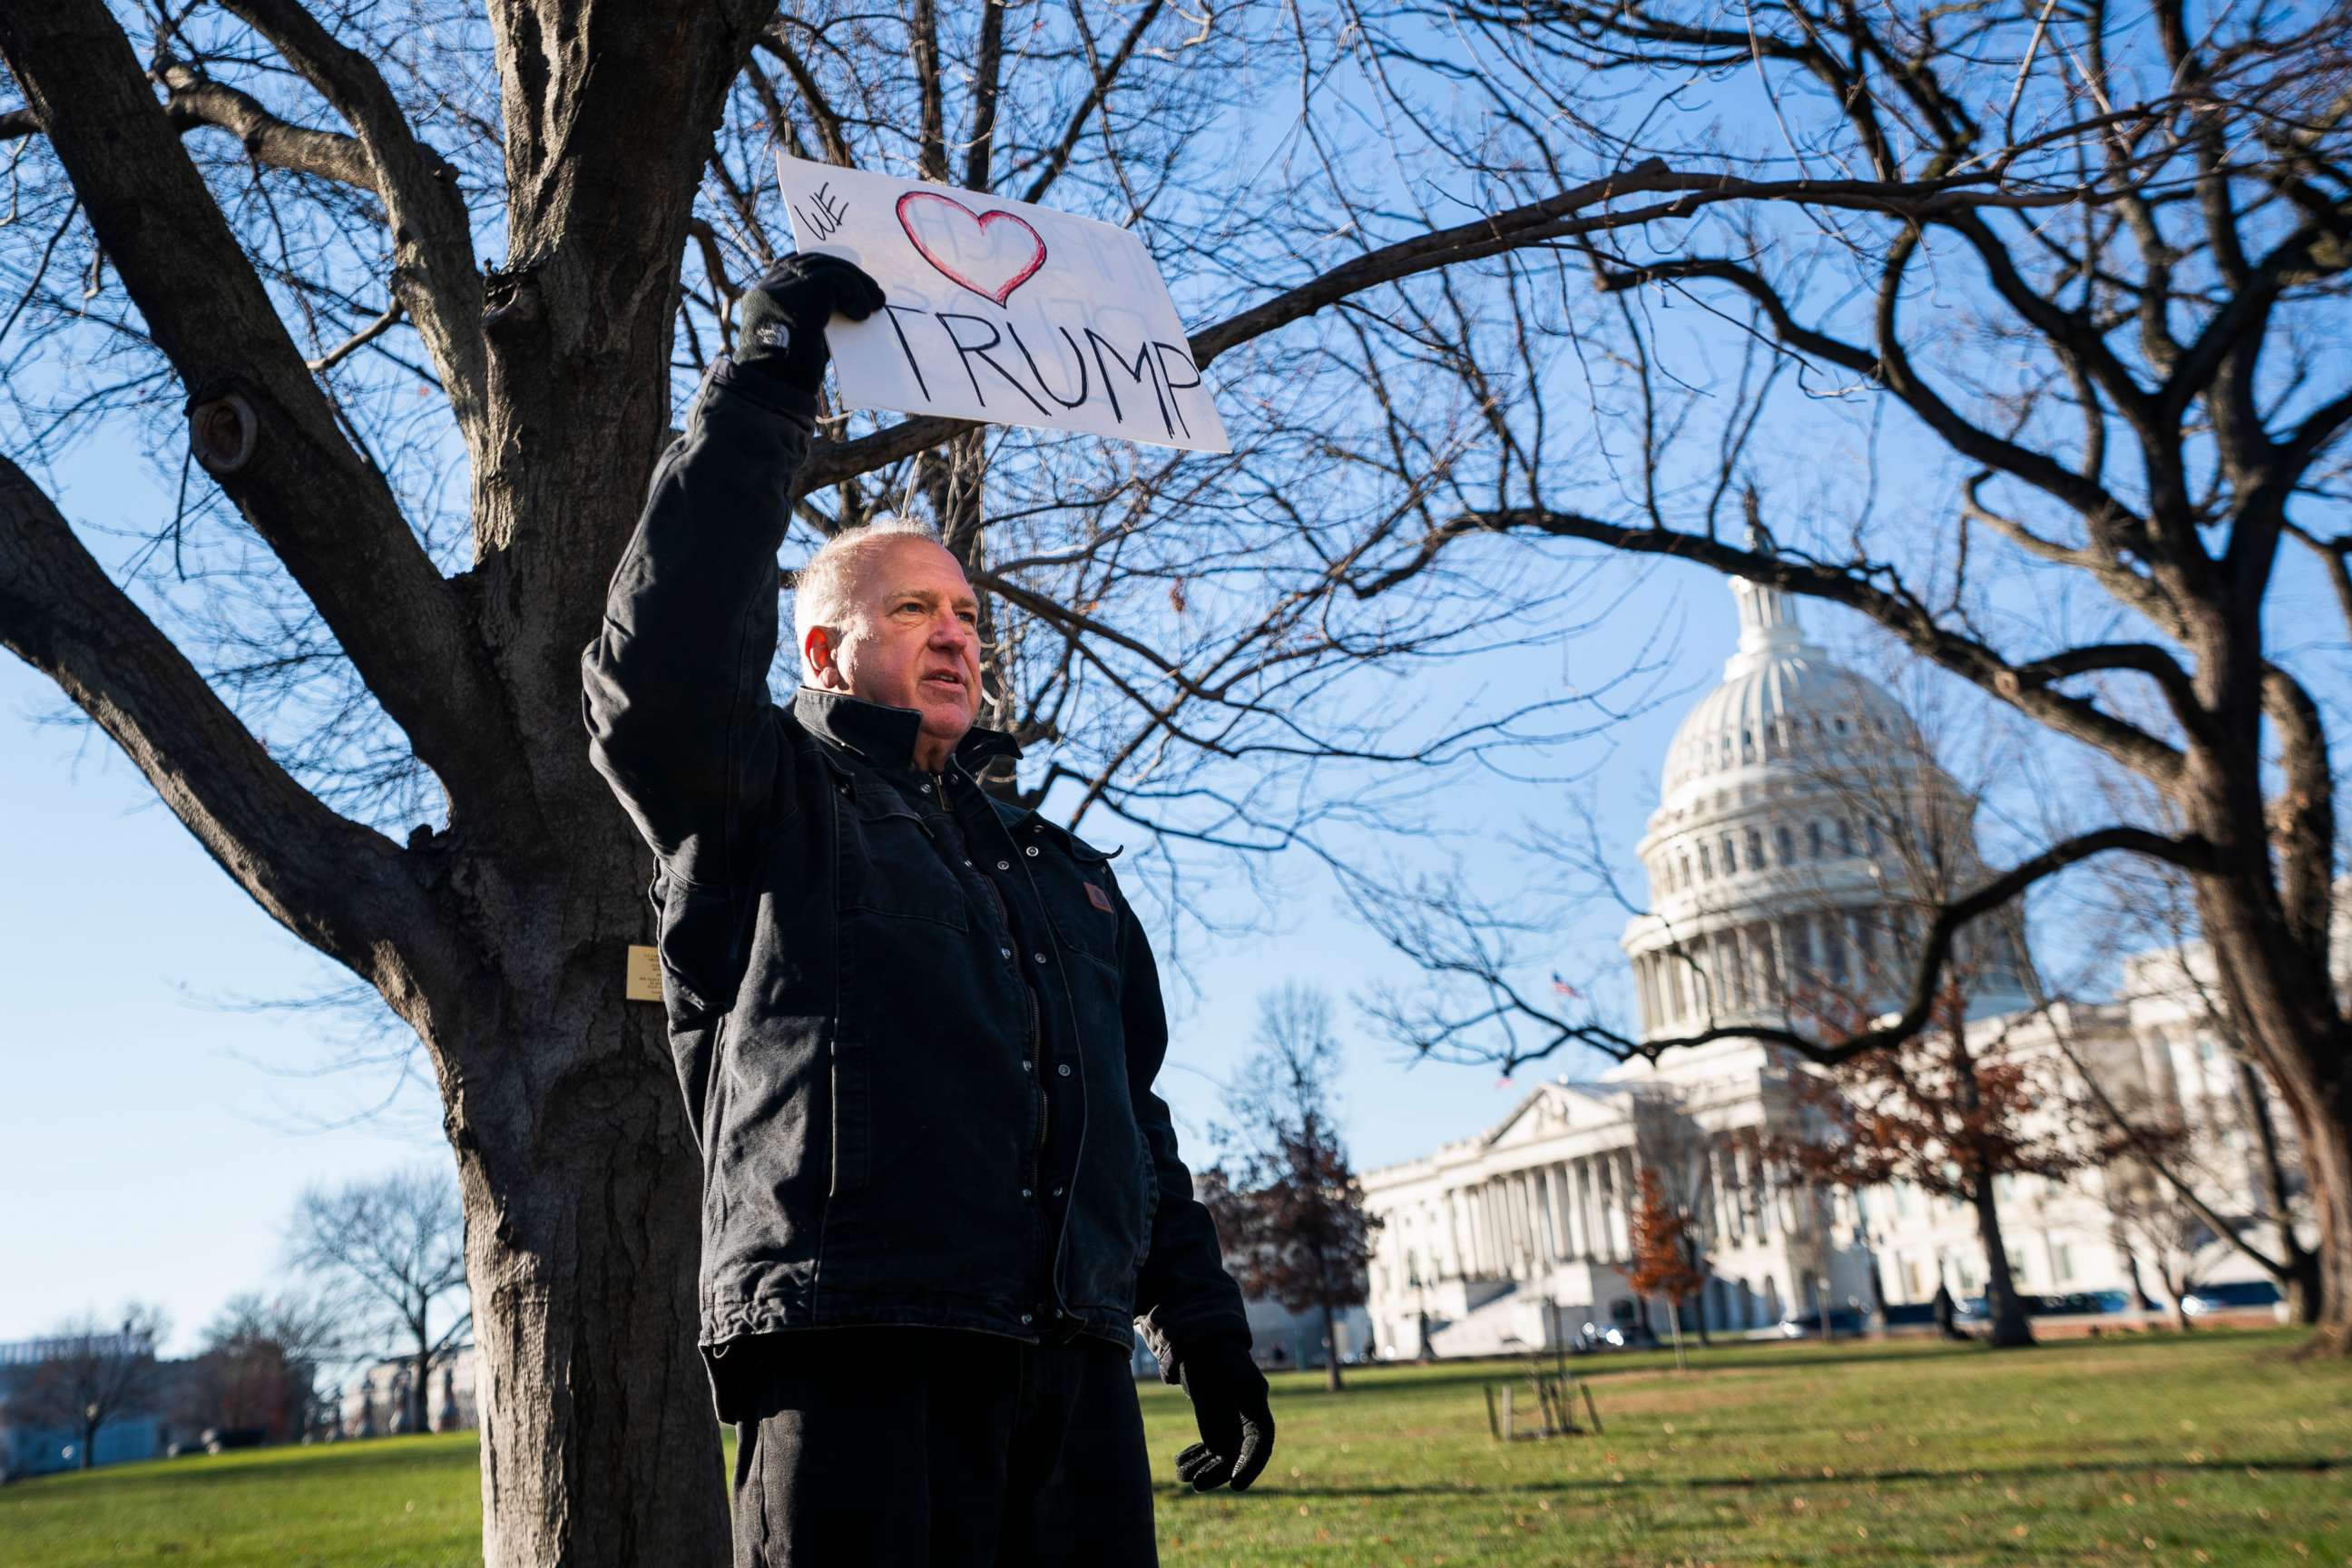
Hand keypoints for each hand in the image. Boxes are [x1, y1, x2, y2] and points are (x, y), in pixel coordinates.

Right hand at [734, 253, 885, 394]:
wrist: (778, 387)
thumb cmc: (791, 377)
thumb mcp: (802, 339)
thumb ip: (815, 317)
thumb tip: (843, 306)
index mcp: (763, 299)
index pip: (790, 267)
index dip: (820, 270)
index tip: (847, 282)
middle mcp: (768, 287)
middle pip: (811, 262)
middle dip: (845, 273)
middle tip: (872, 292)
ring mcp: (782, 285)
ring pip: (825, 267)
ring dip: (857, 283)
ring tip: (877, 302)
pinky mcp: (801, 289)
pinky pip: (837, 277)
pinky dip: (856, 292)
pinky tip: (862, 314)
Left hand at [1172, 1336, 1273, 1491]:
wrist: (1196, 1336)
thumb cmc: (1202, 1352)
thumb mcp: (1205, 1379)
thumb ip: (1214, 1413)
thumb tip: (1224, 1452)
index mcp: (1253, 1396)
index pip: (1262, 1440)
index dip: (1252, 1465)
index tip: (1235, 1485)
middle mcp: (1249, 1408)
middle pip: (1242, 1449)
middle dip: (1219, 1469)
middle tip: (1196, 1483)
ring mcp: (1236, 1412)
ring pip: (1227, 1449)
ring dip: (1205, 1464)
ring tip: (1181, 1473)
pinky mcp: (1222, 1415)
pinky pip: (1215, 1442)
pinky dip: (1199, 1453)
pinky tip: (1180, 1461)